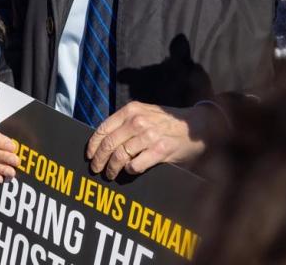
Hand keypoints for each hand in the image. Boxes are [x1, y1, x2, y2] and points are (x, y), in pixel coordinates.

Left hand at [86, 102, 219, 178]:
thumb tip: (103, 141)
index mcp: (130, 110)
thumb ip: (126, 122)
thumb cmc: (166, 122)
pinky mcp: (160, 150)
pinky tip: (130, 170)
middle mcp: (138, 121)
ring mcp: (149, 135)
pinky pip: (136, 164)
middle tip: (96, 169)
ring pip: (119, 156)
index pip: (103, 129)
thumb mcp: (144, 113)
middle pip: (109, 144)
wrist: (196, 125)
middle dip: (99, 159)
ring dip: (112, 168)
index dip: (93, 145)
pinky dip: (130, 169)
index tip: (89, 155)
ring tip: (110, 174)